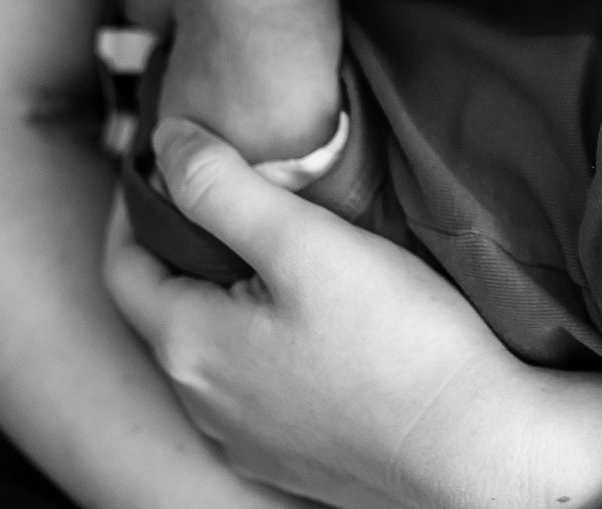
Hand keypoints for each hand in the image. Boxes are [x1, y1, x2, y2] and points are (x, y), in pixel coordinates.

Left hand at [105, 117, 529, 508]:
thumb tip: (165, 141)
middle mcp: (204, 405)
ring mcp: (249, 441)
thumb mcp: (306, 242)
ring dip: (228, 300)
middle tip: (227, 194)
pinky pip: (257, 391)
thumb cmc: (397, 341)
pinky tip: (315, 324)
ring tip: (277, 252)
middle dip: (185, 249)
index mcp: (190, 346)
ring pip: (215, 353)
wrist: (477, 447)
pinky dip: (264, 346)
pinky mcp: (296, 460)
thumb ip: (223, 189)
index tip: (162, 163)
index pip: (124, 266)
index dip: (135, 207)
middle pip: (167, 310)